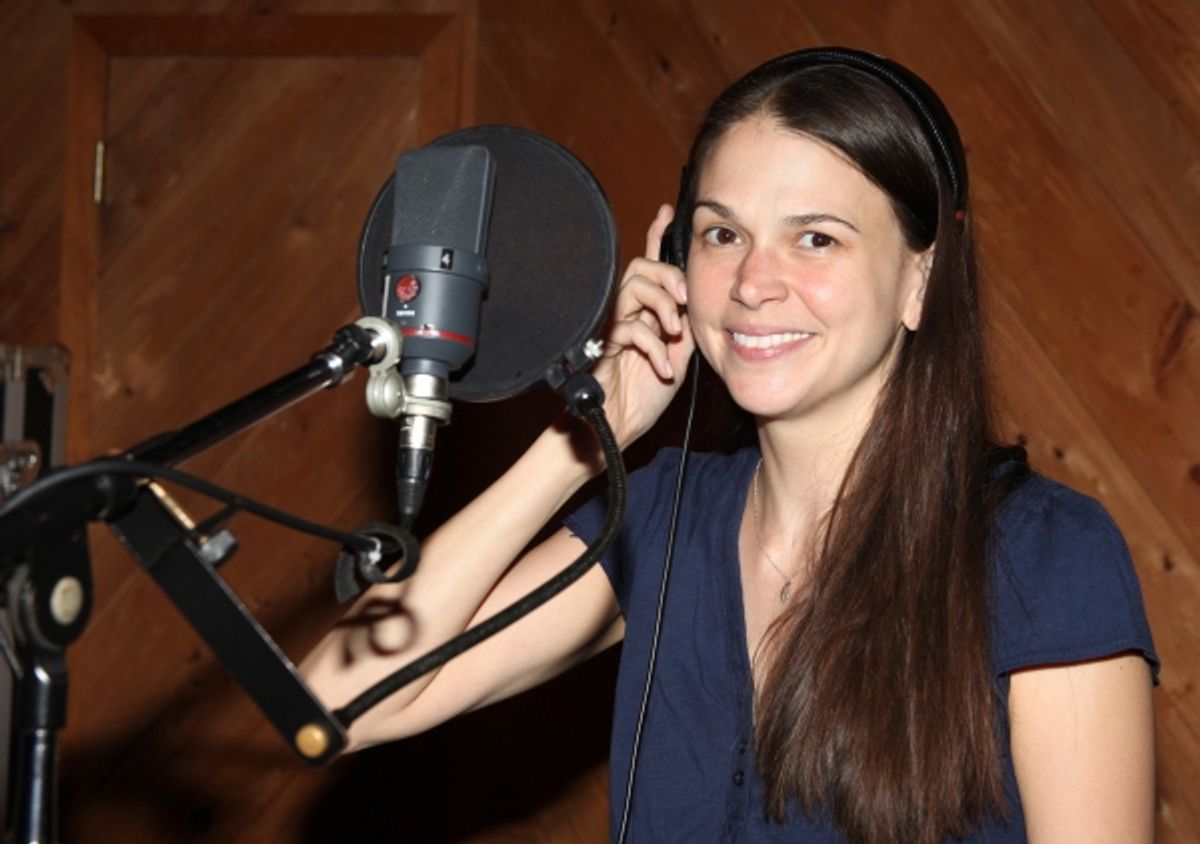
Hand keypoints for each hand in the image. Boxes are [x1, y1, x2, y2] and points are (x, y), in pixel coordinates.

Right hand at [593, 204, 694, 447]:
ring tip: (674, 333)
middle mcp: (625, 312)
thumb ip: (684, 325)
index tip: (667, 212)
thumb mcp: (677, 354)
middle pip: (641, 268)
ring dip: (661, 306)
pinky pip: (629, 326)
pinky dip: (653, 347)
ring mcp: (612, 325)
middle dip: (668, 278)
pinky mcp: (602, 344)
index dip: (656, 235)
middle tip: (684, 302)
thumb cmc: (643, 394)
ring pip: (634, 287)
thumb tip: (697, 303)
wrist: (618, 425)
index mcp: (644, 311)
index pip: (650, 264)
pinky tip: (662, 368)